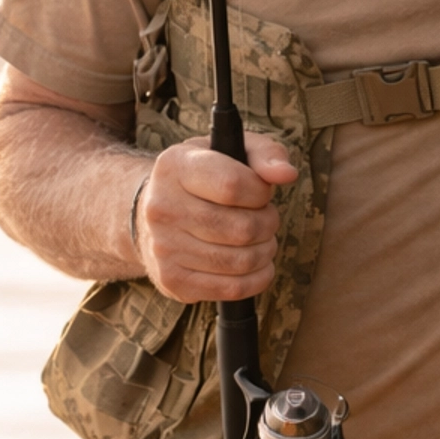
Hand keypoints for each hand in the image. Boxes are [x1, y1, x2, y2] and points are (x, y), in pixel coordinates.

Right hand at [133, 133, 298, 302]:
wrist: (153, 214)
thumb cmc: (204, 177)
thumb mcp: (231, 150)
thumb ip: (265, 153)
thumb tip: (286, 174)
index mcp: (175, 166)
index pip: (233, 185)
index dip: (260, 192)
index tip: (260, 192)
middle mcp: (162, 207)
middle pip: (242, 228)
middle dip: (268, 224)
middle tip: (266, 219)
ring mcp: (164, 247)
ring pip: (241, 261)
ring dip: (265, 251)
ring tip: (262, 239)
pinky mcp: (172, 280)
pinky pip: (231, 289)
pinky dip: (257, 278)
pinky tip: (257, 264)